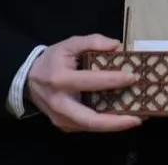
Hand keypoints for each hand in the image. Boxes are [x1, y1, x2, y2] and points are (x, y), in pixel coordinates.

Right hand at [26, 34, 142, 132]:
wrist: (29, 80)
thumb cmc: (52, 60)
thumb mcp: (69, 44)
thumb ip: (92, 41)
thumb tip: (117, 46)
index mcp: (60, 79)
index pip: (90, 81)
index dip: (113, 80)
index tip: (133, 77)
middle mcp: (60, 103)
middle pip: (90, 119)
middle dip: (115, 121)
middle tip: (138, 117)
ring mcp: (61, 118)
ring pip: (90, 127)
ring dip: (114, 126)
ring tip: (137, 119)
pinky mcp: (64, 126)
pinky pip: (88, 127)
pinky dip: (105, 124)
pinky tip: (122, 118)